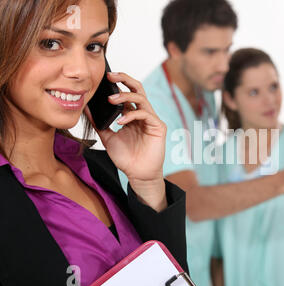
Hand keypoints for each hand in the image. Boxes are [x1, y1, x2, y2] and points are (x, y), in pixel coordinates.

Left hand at [84, 72, 166, 208]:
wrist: (138, 174)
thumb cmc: (126, 157)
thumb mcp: (108, 137)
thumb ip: (100, 122)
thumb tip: (86, 109)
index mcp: (132, 114)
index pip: (127, 92)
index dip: (118, 83)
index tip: (104, 78)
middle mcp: (143, 114)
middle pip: (138, 89)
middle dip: (124, 79)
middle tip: (110, 76)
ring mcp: (152, 119)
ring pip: (141, 98)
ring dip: (125, 96)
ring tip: (112, 100)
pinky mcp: (158, 127)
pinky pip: (145, 114)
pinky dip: (132, 115)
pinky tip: (121, 121)